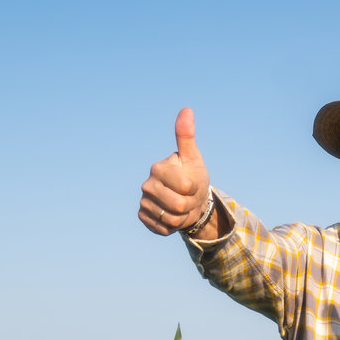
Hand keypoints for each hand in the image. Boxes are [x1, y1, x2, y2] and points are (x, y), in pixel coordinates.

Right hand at [139, 107, 211, 235]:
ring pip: (172, 219)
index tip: (192, 182)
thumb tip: (186, 110)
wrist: (189, 200)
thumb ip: (187, 136)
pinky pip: (163, 229)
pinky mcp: (143, 218)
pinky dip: (173, 227)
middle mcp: (147, 184)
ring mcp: (144, 202)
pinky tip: (172, 216)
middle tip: (188, 197)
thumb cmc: (192, 175)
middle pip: (178, 205)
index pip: (185, 187)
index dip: (195, 188)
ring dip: (183, 217)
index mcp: (158, 168)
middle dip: (190, 204)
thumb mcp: (193, 158)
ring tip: (182, 207)